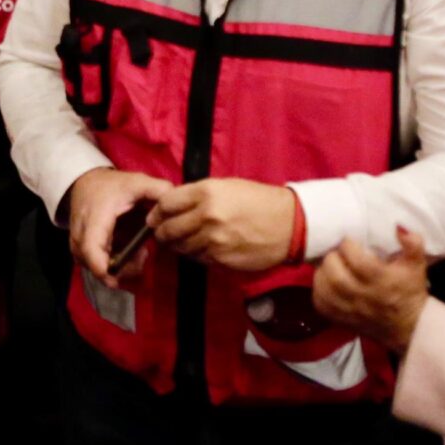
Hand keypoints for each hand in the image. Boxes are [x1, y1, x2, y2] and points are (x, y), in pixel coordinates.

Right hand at [66, 167, 170, 283]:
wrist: (86, 183)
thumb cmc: (112, 185)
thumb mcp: (137, 182)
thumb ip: (159, 189)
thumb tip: (176, 200)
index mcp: (95, 218)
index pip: (91, 249)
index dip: (102, 268)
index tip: (117, 278)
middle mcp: (81, 234)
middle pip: (94, 265)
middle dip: (121, 270)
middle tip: (143, 256)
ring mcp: (77, 245)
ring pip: (95, 268)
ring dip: (120, 268)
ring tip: (139, 253)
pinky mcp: (80, 251)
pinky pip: (96, 266)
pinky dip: (114, 266)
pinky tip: (128, 253)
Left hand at [151, 178, 298, 271]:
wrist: (289, 223)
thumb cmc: (257, 200)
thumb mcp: (226, 186)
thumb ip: (197, 194)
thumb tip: (172, 205)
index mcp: (207, 192)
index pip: (167, 203)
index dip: (157, 211)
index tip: (155, 216)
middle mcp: (207, 216)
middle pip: (168, 228)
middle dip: (161, 232)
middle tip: (161, 232)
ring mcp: (214, 240)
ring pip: (181, 247)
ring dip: (178, 245)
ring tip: (181, 241)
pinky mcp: (222, 259)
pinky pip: (198, 258)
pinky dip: (196, 254)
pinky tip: (202, 247)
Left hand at [311, 228, 433, 352]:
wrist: (408, 326)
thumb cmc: (409, 289)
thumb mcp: (417, 265)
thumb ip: (412, 244)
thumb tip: (398, 227)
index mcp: (383, 282)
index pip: (359, 262)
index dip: (348, 246)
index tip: (348, 240)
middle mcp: (365, 298)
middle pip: (337, 277)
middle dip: (331, 258)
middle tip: (336, 252)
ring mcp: (351, 311)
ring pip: (325, 291)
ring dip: (322, 272)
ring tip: (329, 264)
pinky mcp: (342, 319)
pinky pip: (321, 305)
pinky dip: (318, 290)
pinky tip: (326, 280)